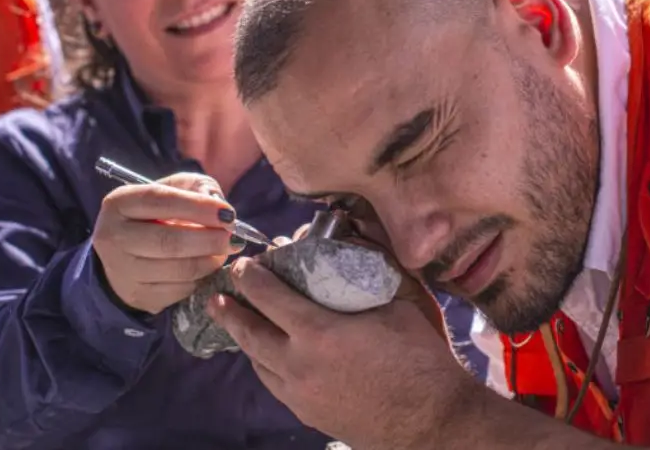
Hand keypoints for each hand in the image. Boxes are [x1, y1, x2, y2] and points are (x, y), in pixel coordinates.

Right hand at [92, 173, 240, 313]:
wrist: (128, 252)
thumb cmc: (157, 214)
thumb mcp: (173, 189)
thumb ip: (197, 188)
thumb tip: (222, 210)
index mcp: (119, 202)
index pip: (159, 201)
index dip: (197, 207)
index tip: (228, 214)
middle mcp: (112, 237)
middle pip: (168, 241)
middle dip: (209, 240)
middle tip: (233, 238)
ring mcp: (122, 270)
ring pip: (177, 270)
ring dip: (210, 261)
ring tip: (224, 250)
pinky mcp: (137, 295)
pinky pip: (179, 290)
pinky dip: (200, 278)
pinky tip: (205, 266)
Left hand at [209, 256, 481, 449]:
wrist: (433, 422)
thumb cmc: (423, 359)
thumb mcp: (404, 301)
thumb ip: (377, 263)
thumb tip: (361, 228)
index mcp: (318, 332)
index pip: (269, 297)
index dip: (251, 278)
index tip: (243, 265)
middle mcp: (299, 365)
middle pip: (250, 334)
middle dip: (230, 311)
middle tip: (217, 295)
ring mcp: (301, 396)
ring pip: (258, 365)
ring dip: (245, 341)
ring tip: (238, 326)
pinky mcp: (310, 415)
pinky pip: (275, 387)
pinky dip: (266, 367)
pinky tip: (270, 360)